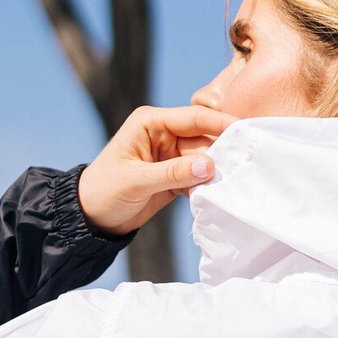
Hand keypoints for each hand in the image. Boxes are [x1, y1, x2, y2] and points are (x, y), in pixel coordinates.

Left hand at [77, 105, 238, 236]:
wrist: (92, 218)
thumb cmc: (105, 191)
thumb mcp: (137, 181)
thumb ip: (173, 173)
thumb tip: (210, 166)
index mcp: (151, 123)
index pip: (194, 119)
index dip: (220, 125)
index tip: (246, 133)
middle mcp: (164, 134)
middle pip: (203, 139)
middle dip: (222, 153)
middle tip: (246, 166)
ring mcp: (171, 156)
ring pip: (204, 160)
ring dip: (217, 172)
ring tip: (237, 182)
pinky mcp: (175, 177)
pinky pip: (198, 177)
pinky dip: (208, 185)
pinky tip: (220, 193)